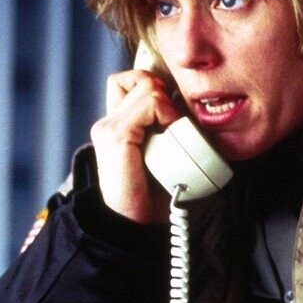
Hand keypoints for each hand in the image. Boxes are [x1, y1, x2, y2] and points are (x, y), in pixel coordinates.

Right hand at [89, 69, 181, 223]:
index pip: (133, 81)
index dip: (157, 88)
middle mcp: (108, 122)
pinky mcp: (116, 135)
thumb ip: (167, 132)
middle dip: (164, 93)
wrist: (136, 225)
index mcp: (118, 125)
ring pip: (147, 85)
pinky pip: (149, 103)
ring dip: (168, 105)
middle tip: (174, 122)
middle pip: (140, 77)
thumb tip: (193, 111)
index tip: (173, 115)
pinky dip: (165, 113)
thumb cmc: (154, 196)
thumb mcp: (163, 156)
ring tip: (172, 131)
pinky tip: (170, 133)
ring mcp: (109, 127)